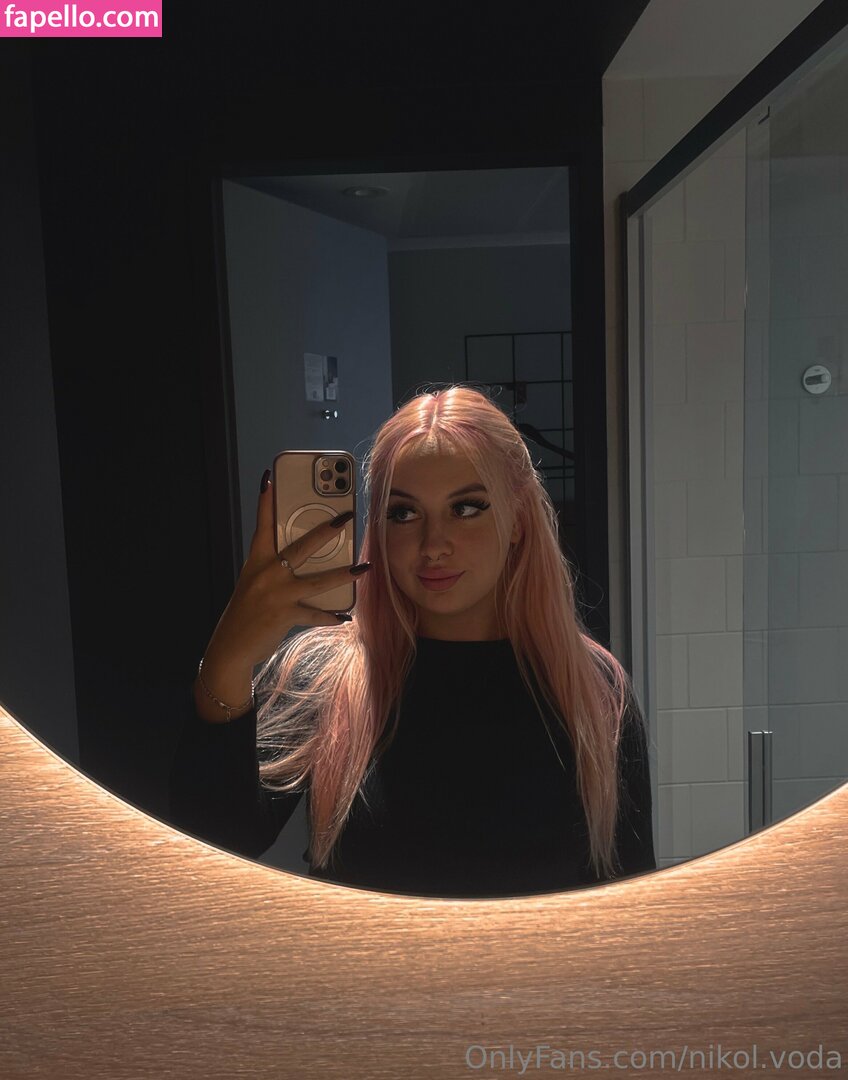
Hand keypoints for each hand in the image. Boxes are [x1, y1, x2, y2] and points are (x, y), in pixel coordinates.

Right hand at [201, 471, 369, 675]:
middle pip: (301, 547)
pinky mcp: (284, 615)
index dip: (265, 502)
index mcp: (257, 561)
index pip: (261, 525)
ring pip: (317, 580)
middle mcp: (266, 573)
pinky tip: (344, 616)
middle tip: (346, 517)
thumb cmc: (247, 612)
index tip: (269, 479)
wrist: (231, 647)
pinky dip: (330, 616)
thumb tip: (307, 559)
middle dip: (326, 531)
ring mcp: (276, 594)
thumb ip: (275, 568)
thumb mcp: (255, 583)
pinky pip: (314, 613)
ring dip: (343, 574)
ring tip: (363, 567)